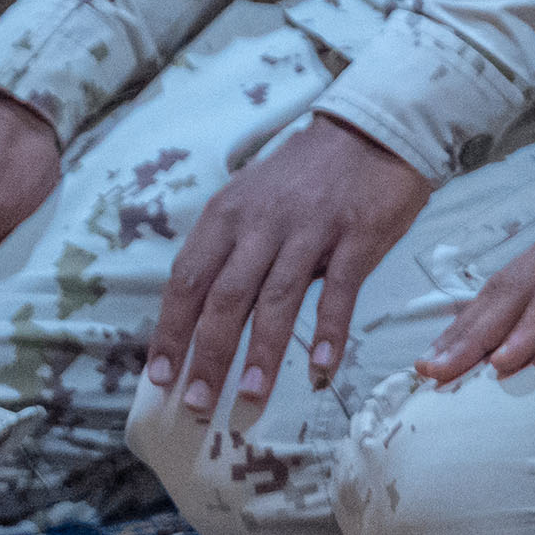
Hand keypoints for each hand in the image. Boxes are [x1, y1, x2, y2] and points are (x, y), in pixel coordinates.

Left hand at [138, 115, 429, 418]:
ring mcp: (311, 229)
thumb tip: (200, 316)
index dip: (171, 330)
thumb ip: (227, 248)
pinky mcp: (357, 234)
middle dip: (209, 355)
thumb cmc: (305, 174)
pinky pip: (340, 290)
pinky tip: (323, 366)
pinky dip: (330, 330)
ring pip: (277, 299)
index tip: (160, 376)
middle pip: (226, 298)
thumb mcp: (250, 198)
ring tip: (249, 396)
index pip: (187, 280)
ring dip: (261, 353)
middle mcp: (262, 222)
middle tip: (198, 404)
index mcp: (227, 214)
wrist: (374, 130)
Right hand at [420, 80, 534, 384]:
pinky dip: (488, 306)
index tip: (501, 364)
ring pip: (506, 282)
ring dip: (468, 322)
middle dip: (472, 331)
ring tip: (431, 361)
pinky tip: (469, 326)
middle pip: (513, 286)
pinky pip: (519, 275)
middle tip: (432, 371)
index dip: (531, 327)